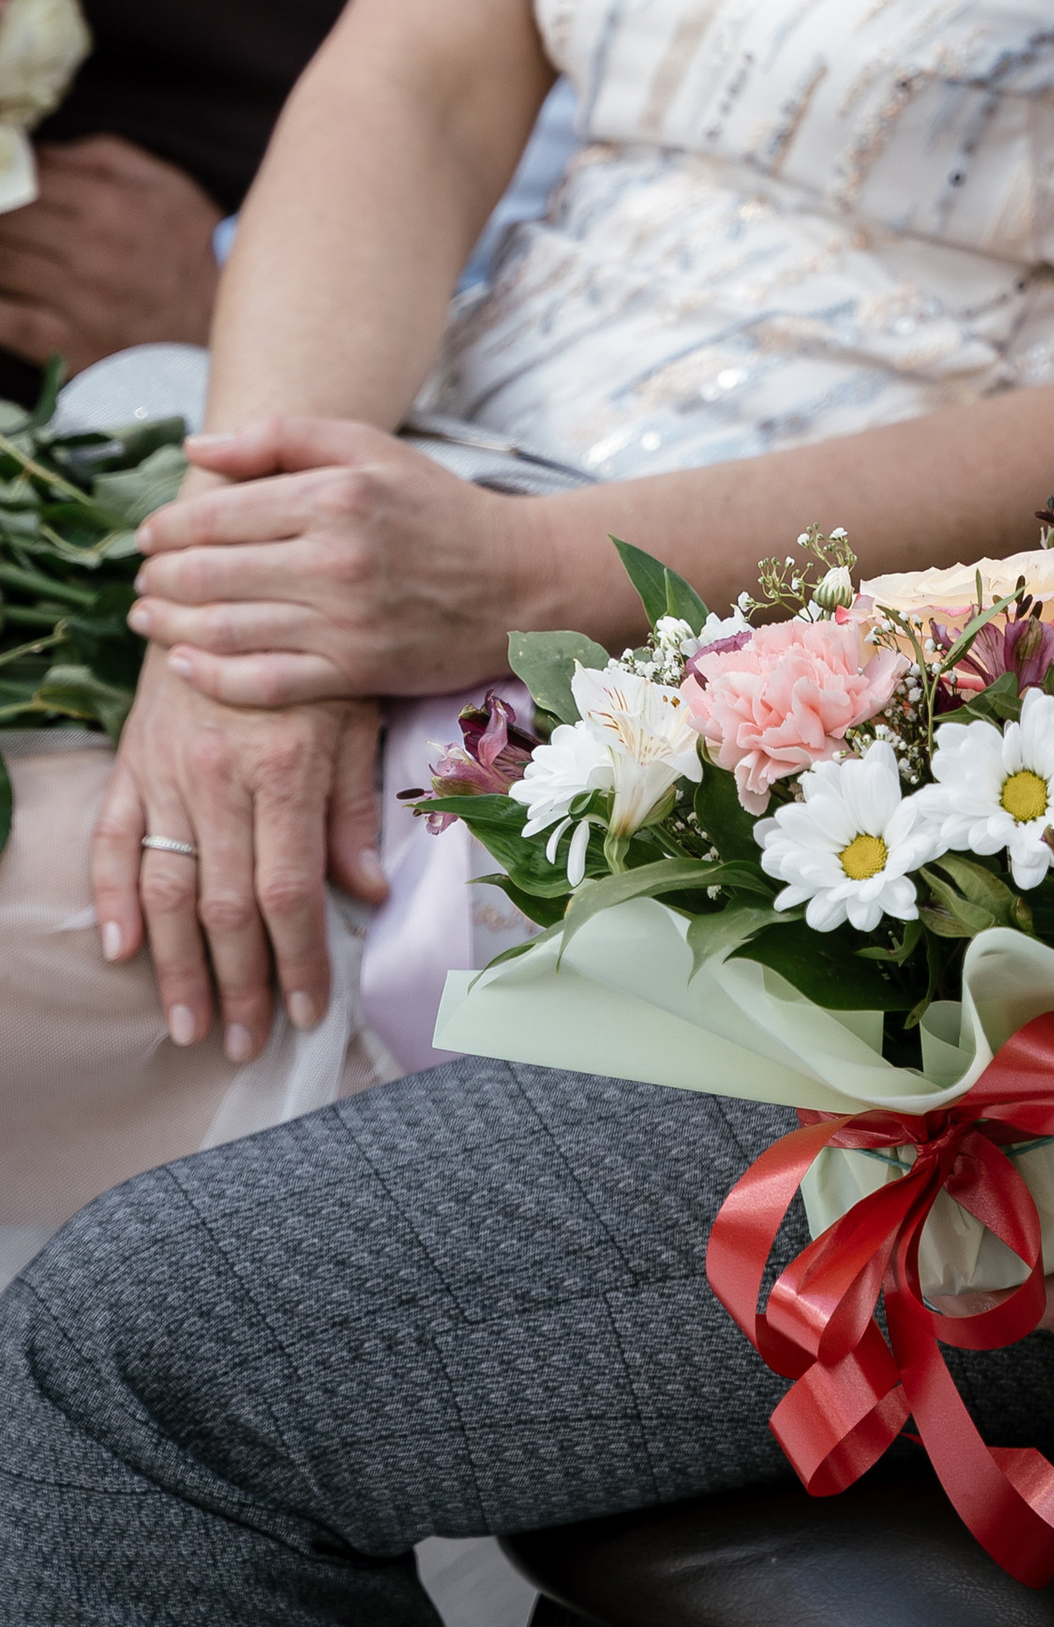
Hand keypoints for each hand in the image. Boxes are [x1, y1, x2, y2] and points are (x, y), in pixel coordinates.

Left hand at [0, 134, 220, 372]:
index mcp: (112, 204)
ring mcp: (76, 299)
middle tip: (0, 212)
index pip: (27, 179)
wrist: (231, 326)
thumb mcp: (167, 183)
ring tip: (4, 247)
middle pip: (6, 221)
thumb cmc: (197, 249)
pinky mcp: (69, 344)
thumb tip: (39, 151)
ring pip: (0, 265)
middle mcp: (90, 250)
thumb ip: (103, 156)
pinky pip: (5, 323)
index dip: (1, 175)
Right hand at [92, 650, 385, 1058]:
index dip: (299, 959)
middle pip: (226, 907)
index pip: (289, 890)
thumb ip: (354, 803)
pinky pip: (112, 842)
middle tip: (247, 1044)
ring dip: (175, 967)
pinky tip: (120, 951)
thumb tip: (369, 892)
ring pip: (167, 890)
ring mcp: (167, 775)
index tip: (308, 1012)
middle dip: (240, 985)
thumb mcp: (355, 709)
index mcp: (286, 768)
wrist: (229, 582)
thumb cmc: (311, 649)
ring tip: (189, 1026)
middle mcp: (220, 779)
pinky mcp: (130, 764)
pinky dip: (111, 900)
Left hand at [129, 414, 547, 703]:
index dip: (166, 528)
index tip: (147, 535)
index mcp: (336, 495)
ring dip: (169, 625)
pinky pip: (262, 682)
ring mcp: (345, 620)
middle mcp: (336, 558)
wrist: (519, 579)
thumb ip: (281, 438)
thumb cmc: (438, 508)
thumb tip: (193, 448)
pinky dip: (211, 676)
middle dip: (158, 577)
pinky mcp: (355, 672)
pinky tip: (184, 663)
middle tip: (143, 578)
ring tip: (147, 617)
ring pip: (225, 629)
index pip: (218, 514)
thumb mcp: (370, 449)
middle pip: (209, 573)